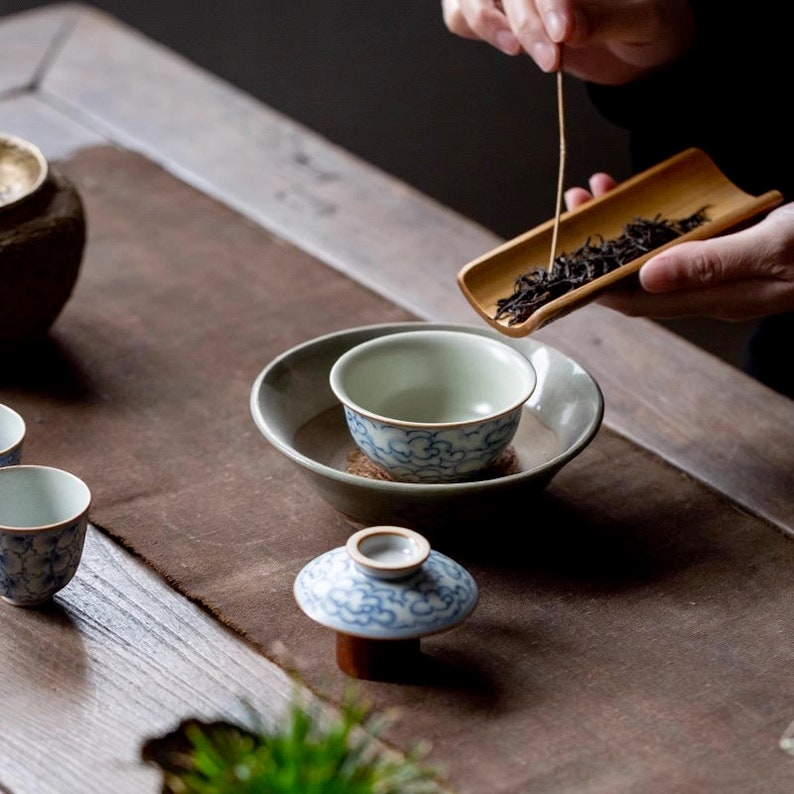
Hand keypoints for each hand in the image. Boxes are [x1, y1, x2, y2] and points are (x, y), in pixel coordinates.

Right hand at [441, 0, 694, 83]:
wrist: (642, 46)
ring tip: (519, 51)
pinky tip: (508, 44)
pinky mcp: (501, 9)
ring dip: (487, 22)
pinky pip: (460, 11)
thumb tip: (567, 27)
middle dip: (524, 21)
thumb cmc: (651, 24)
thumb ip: (606, 20)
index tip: (563, 31)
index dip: (546, 0)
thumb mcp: (646, 22)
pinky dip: (471, 25)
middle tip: (552, 59)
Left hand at [563, 174, 793, 320]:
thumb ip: (711, 264)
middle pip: (637, 277)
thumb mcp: (772, 247)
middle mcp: (711, 289)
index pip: (638, 302)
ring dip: (625, 226)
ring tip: (600, 192)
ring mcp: (722, 270)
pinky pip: (682, 239)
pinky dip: (658, 217)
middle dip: (601, 248)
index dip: (596, 288)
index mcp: (716, 297)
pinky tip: (649, 195)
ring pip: (656, 255)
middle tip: (577, 209)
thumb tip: (647, 278)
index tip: (564, 268)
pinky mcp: (733, 248)